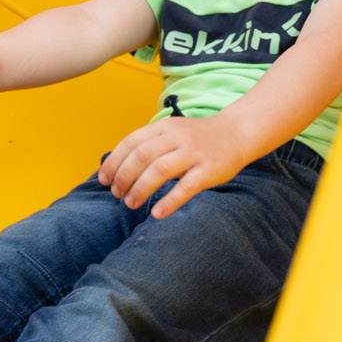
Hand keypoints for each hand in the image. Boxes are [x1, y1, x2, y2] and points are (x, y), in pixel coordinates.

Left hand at [98, 115, 251, 218]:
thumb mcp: (172, 132)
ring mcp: (193, 153)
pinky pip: (185, 187)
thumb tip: (118, 168)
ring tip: (131, 203)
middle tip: (117, 194)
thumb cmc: (198, 138)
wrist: (237, 133)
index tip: (104, 180)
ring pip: (159, 170)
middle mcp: (177, 137)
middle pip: (141, 156)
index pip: (131, 142)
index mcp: (164, 127)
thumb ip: (149, 145)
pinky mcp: (208, 170)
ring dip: (141, 189)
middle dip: (124, 177)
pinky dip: (169, 201)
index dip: (114, 162)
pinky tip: (157, 214)